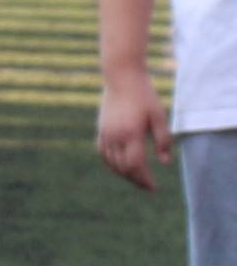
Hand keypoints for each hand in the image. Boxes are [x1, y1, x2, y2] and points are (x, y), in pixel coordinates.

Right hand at [99, 64, 168, 190]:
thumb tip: (164, 163)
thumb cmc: (144, 96)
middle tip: (148, 186)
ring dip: (124, 174)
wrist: (121, 78)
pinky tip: (121, 166)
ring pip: (111, 163)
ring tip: (137, 178)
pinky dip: (112, 164)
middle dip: (135, 180)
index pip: (135, 165)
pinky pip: (103, 153)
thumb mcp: (160, 117)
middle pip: (123, 167)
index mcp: (131, 133)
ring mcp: (105, 133)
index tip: (154, 187)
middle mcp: (115, 136)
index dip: (144, 179)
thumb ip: (163, 140)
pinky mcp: (101, 129)